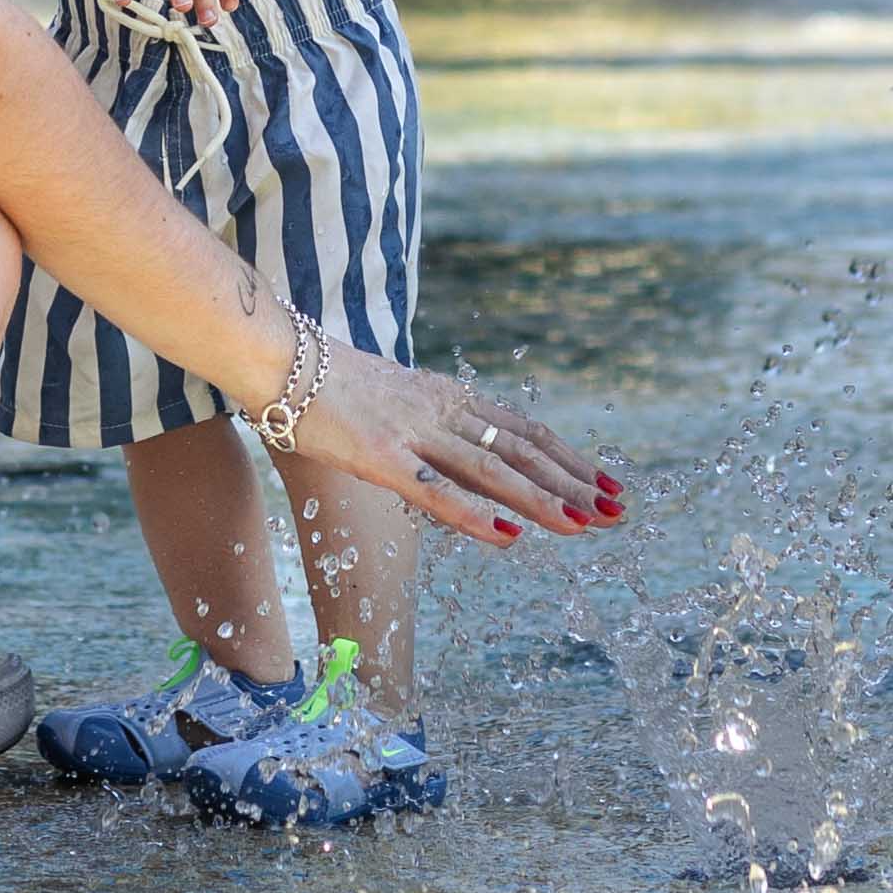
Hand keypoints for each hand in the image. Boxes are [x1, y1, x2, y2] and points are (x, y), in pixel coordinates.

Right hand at [282, 348, 626, 544]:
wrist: (275, 355)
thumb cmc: (323, 382)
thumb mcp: (391, 399)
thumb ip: (425, 424)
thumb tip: (456, 452)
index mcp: (446, 397)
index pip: (523, 428)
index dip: (568, 456)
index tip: (605, 481)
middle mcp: (440, 411)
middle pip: (521, 449)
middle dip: (573, 481)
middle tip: (618, 509)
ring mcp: (412, 434)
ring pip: (491, 470)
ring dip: (542, 500)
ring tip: (584, 525)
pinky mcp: (379, 457)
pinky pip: (435, 492)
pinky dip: (475, 516)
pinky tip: (508, 537)